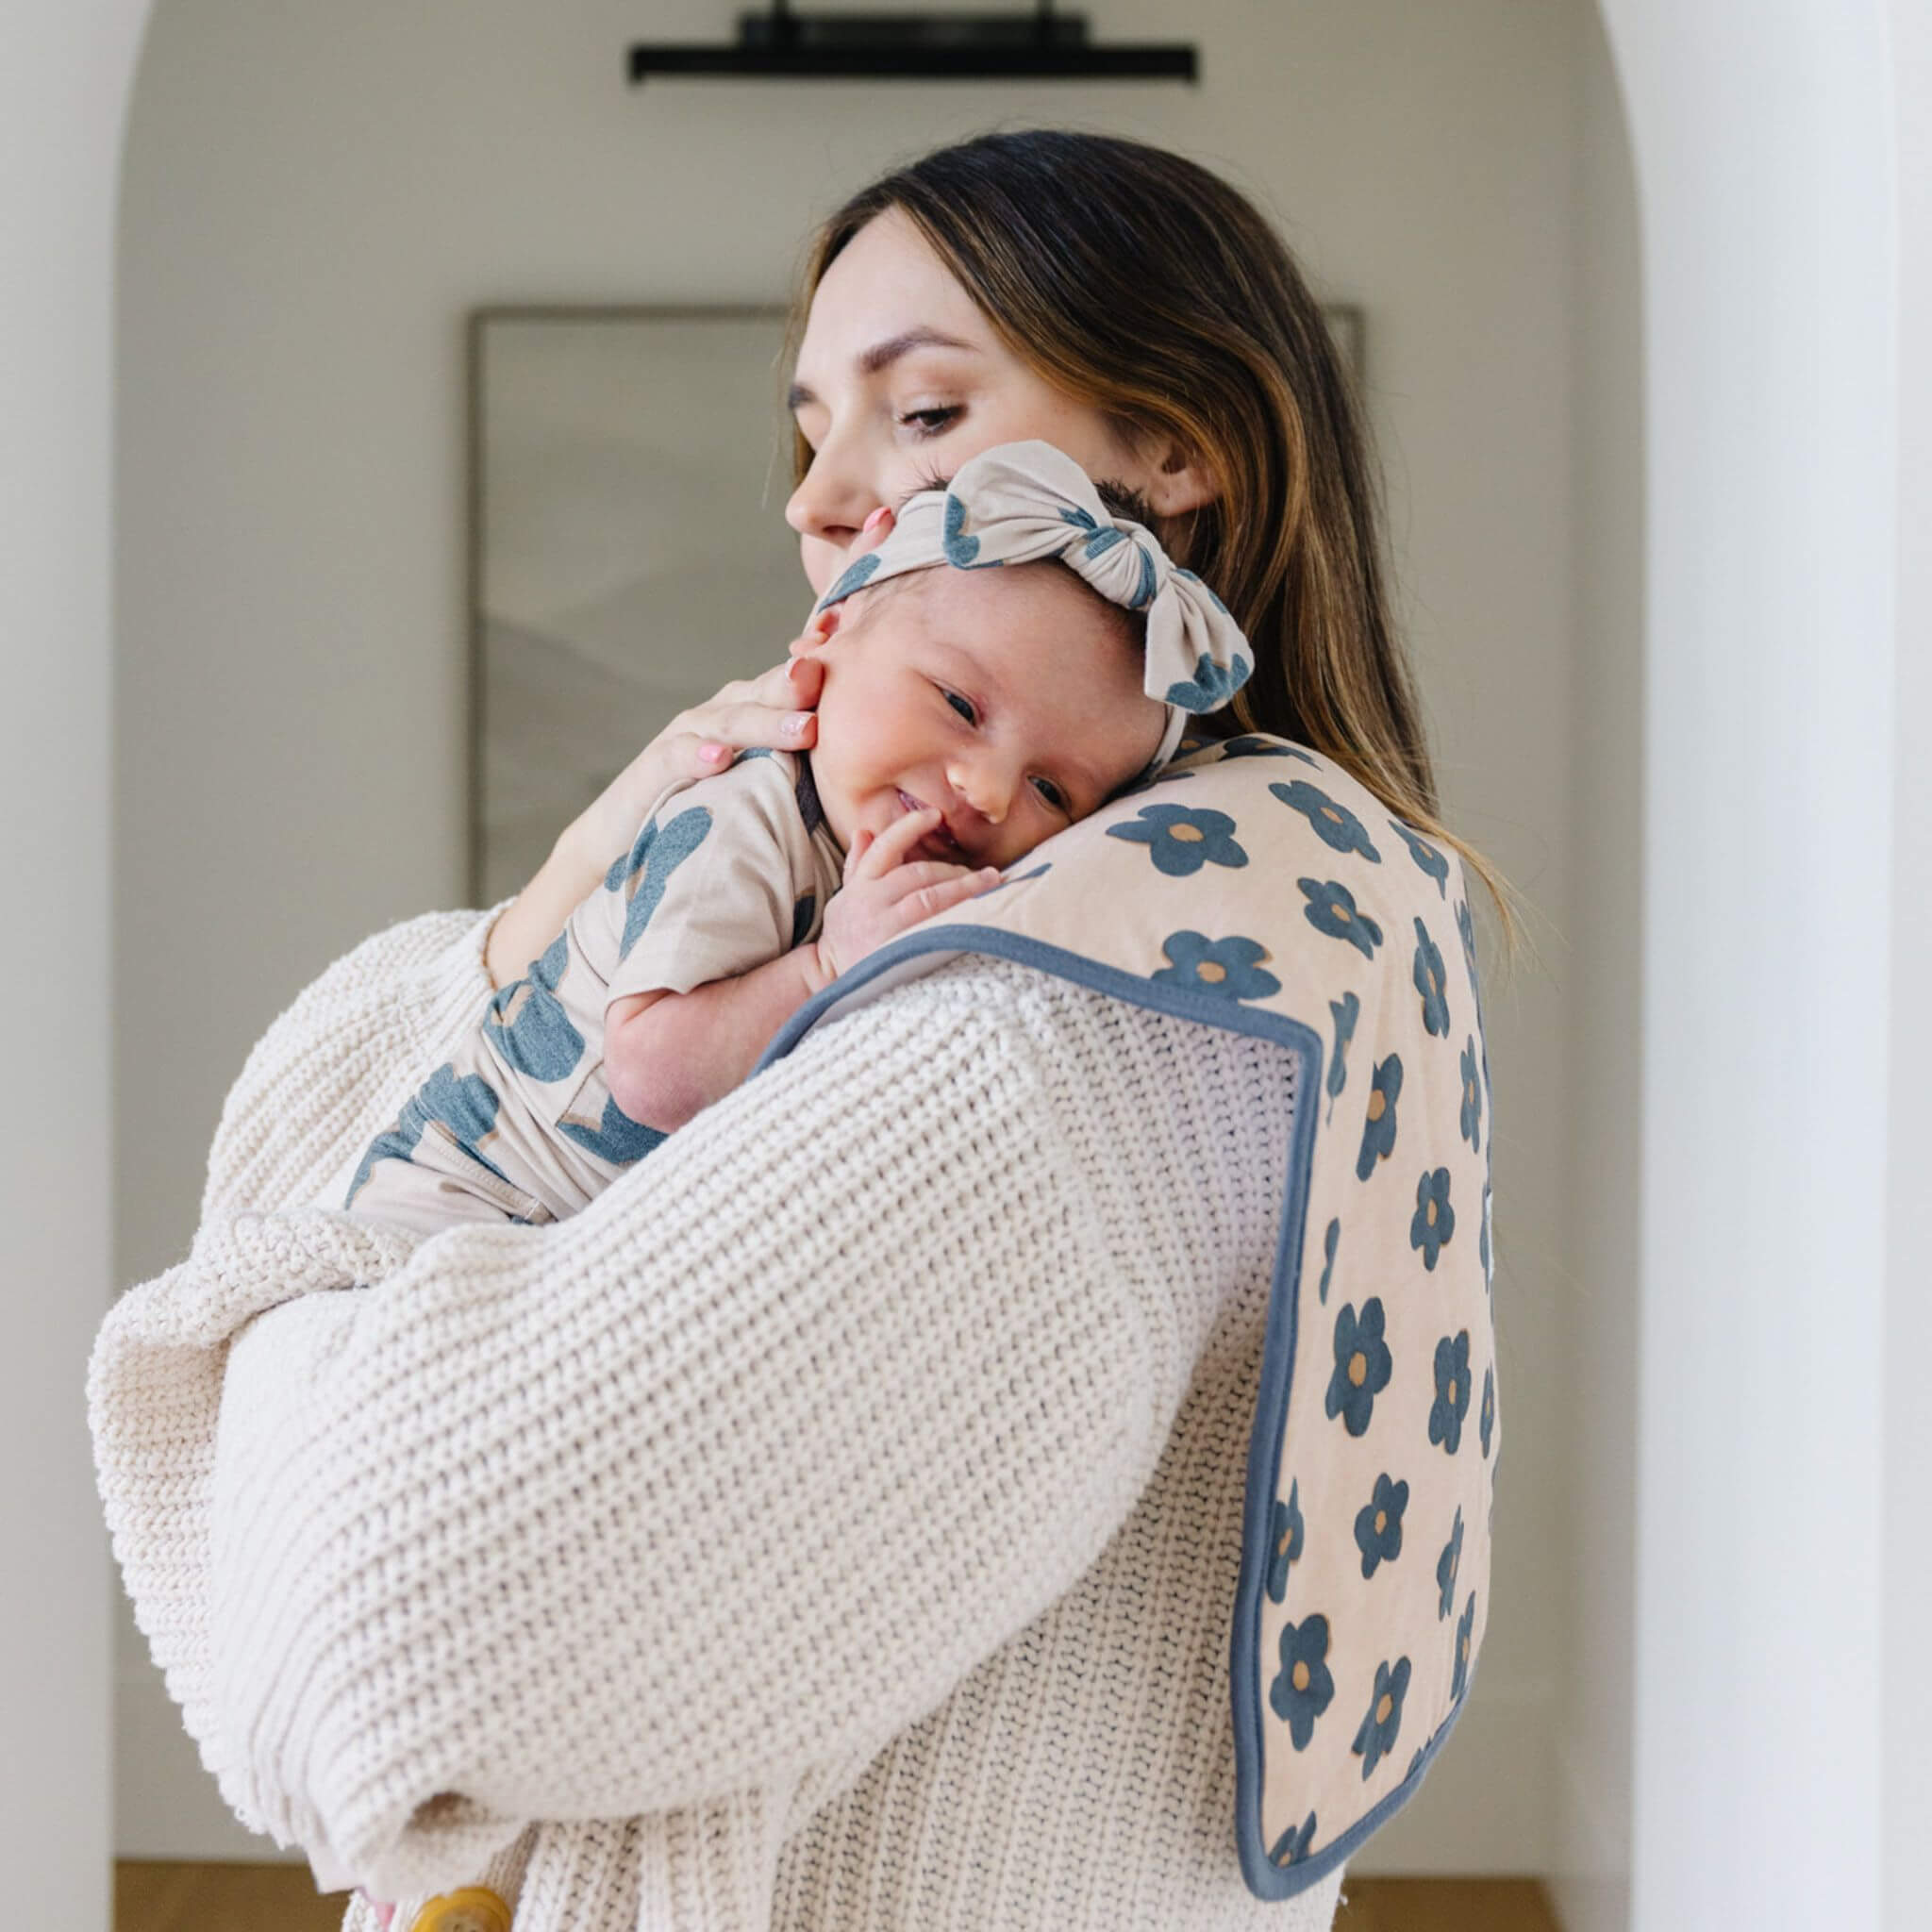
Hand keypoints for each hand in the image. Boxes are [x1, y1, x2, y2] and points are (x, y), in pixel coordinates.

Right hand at [558, 509, 896, 873]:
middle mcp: (734, 705)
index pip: (812, 653)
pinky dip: (699, 757)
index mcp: (769, 699)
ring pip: (735, 720)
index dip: (844, 610)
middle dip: (809, 666)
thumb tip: (907, 729)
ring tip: (806, 727)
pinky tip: (720, 759)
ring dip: (769, 721)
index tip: (878, 552)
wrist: (639, 830)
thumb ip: (831, 746)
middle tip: (842, 658)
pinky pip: (680, 760)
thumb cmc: (731, 801)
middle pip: (777, 681)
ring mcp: (695, 732)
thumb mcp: (790, 774)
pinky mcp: (659, 769)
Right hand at [813, 808, 1000, 983]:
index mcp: (861, 885)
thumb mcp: (844, 899)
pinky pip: (932, 927)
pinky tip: (979, 914)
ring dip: (964, 887)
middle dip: (954, 870)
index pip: (886, 846)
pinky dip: (956, 917)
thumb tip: (864, 831)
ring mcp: (884, 927)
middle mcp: (871, 901)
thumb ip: (857, 865)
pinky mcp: (896, 952)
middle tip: (983, 874)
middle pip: (918, 873)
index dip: (911, 826)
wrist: (828, 981)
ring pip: (929, 897)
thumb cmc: (844, 938)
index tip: (935, 815)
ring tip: (991, 884)